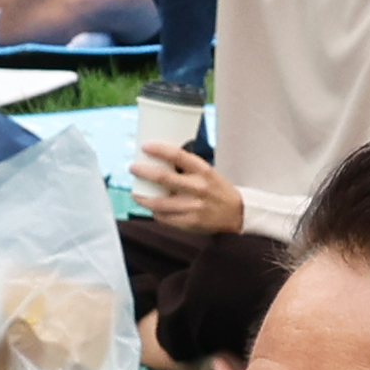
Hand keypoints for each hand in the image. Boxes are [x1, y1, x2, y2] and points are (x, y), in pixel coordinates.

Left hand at [128, 138, 243, 231]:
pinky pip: (165, 218)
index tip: (145, 146)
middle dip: (143, 172)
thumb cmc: (216, 189)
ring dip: (143, 197)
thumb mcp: (207, 172)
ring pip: (159, 202)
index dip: (159, 149)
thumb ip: (186, 168)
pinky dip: (156, 212)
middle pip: (163, 178)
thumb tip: (158, 159)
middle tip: (133, 168)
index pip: (178, 155)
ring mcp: (194, 206)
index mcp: (203, 171)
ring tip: (136, 193)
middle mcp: (198, 187)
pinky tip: (153, 208)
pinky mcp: (190, 222)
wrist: (236, 214)